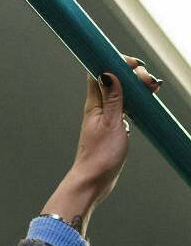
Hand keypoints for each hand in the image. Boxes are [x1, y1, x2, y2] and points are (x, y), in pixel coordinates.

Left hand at [41, 55, 160, 235]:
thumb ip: (113, 97)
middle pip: (114, 80)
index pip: (99, 71)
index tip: (134, 65)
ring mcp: (104, 118)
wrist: (93, 182)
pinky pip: (124, 108)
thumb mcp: (112, 123)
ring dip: (136, 88)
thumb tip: (108, 72)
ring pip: (121, 93)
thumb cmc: (100, 157)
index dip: (116, 63)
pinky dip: (135, 102)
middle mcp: (97, 108)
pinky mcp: (111, 129)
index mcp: (94, 103)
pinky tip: (144, 105)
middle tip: (148, 82)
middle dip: (132, 75)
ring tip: (152, 90)